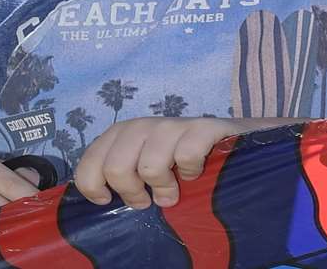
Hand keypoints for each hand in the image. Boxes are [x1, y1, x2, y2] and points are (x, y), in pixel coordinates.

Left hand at [74, 117, 252, 209]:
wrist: (236, 142)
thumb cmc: (182, 164)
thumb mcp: (145, 169)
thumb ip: (122, 177)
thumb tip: (96, 202)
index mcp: (121, 135)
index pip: (90, 162)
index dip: (94, 187)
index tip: (109, 201)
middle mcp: (142, 126)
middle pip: (116, 168)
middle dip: (131, 193)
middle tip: (149, 200)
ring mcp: (172, 125)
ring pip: (149, 166)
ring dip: (163, 188)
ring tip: (174, 191)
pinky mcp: (203, 128)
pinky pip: (185, 156)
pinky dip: (191, 173)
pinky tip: (196, 174)